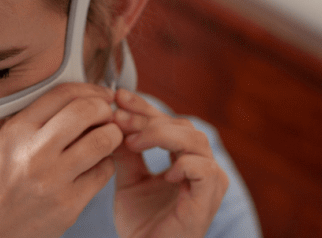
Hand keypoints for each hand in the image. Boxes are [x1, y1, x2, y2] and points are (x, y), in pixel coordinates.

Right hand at [0, 83, 122, 237]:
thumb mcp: (6, 144)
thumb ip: (37, 121)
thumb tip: (81, 99)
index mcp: (17, 131)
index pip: (63, 93)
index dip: (90, 89)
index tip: (100, 95)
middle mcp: (35, 151)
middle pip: (87, 111)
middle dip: (105, 110)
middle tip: (107, 117)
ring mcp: (54, 178)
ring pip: (103, 140)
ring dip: (112, 135)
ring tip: (107, 139)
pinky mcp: (69, 203)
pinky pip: (104, 171)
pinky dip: (105, 164)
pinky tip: (95, 166)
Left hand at [111, 89, 228, 237]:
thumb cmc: (142, 224)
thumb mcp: (128, 180)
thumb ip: (125, 153)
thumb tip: (112, 120)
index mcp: (185, 158)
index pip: (167, 122)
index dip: (144, 107)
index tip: (118, 97)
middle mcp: (202, 165)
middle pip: (181, 125)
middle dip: (147, 118)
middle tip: (119, 117)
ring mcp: (209, 181)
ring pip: (194, 140)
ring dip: (160, 135)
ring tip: (132, 141)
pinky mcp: (209, 198)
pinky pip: (204, 170)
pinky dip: (182, 166)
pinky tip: (162, 173)